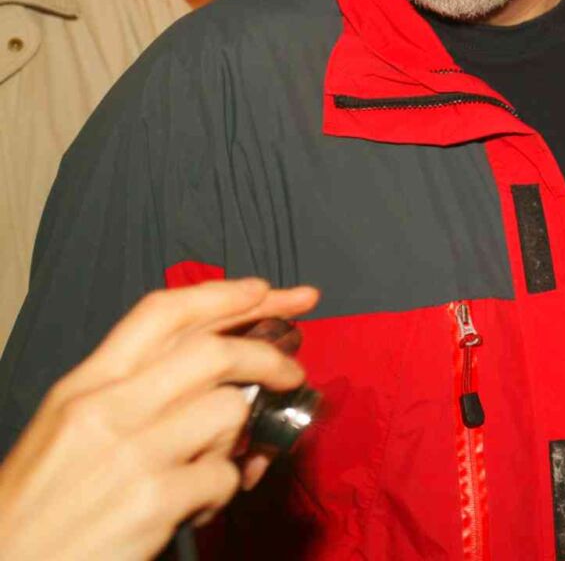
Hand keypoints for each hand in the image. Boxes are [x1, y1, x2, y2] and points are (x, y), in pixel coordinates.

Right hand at [0, 278, 318, 560]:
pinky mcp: (153, 500)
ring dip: (237, 440)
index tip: (265, 290)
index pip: (162, 313)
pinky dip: (224, 491)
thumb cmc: (37, 507)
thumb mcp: (66, 430)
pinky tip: (197, 507)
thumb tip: (212, 374)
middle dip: (267, 353)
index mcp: (84, 386)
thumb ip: (130, 393)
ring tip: (212, 468)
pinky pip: (224, 476)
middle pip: (213, 350)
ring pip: (229, 410)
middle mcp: (107, 409)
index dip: (224, 295)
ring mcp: (132, 453)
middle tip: (293, 370)